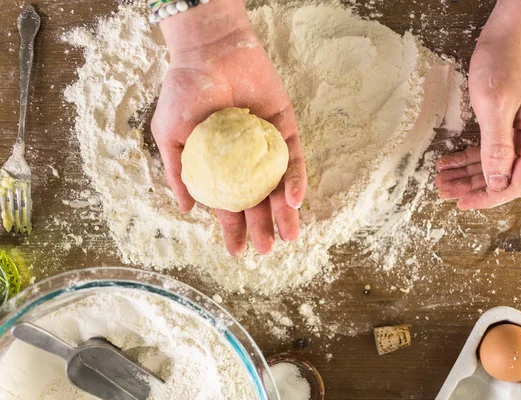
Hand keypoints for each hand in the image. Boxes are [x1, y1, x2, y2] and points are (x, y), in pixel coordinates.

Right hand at [152, 0, 306, 254]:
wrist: (209, 53)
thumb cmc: (184, 92)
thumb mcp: (170, 135)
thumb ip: (177, 171)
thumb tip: (185, 209)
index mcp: (219, 165)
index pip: (228, 203)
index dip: (232, 228)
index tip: (237, 251)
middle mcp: (245, 160)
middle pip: (257, 200)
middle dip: (262, 226)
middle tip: (266, 249)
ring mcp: (266, 145)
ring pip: (279, 185)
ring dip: (284, 211)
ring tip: (288, 235)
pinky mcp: (284, 128)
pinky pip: (293, 158)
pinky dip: (295, 179)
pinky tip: (294, 200)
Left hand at [435, 0, 520, 209]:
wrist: (515, 26)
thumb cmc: (507, 60)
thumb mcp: (496, 106)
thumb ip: (496, 148)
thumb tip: (496, 183)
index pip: (516, 183)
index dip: (488, 197)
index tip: (462, 204)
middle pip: (505, 175)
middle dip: (472, 186)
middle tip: (442, 191)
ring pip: (495, 162)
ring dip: (468, 172)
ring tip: (440, 179)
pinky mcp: (515, 119)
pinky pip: (492, 145)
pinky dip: (470, 154)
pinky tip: (448, 160)